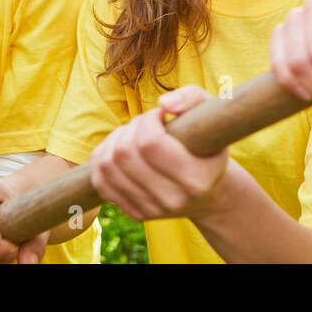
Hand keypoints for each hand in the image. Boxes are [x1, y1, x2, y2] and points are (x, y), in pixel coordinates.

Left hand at [90, 86, 229, 221]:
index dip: (147, 120)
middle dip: (130, 128)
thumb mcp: (212, 114)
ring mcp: (151, 210)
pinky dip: (103, 158)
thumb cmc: (208, 144)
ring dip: (115, 140)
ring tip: (132, 134)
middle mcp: (172, 200)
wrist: (208, 191)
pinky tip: (120, 149)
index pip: (150, 143)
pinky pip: (100, 181)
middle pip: (124, 154)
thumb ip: (191, 98)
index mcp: (195, 179)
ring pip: (108, 166)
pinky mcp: (134, 213)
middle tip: (144, 123)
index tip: (158, 114)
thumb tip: (163, 104)